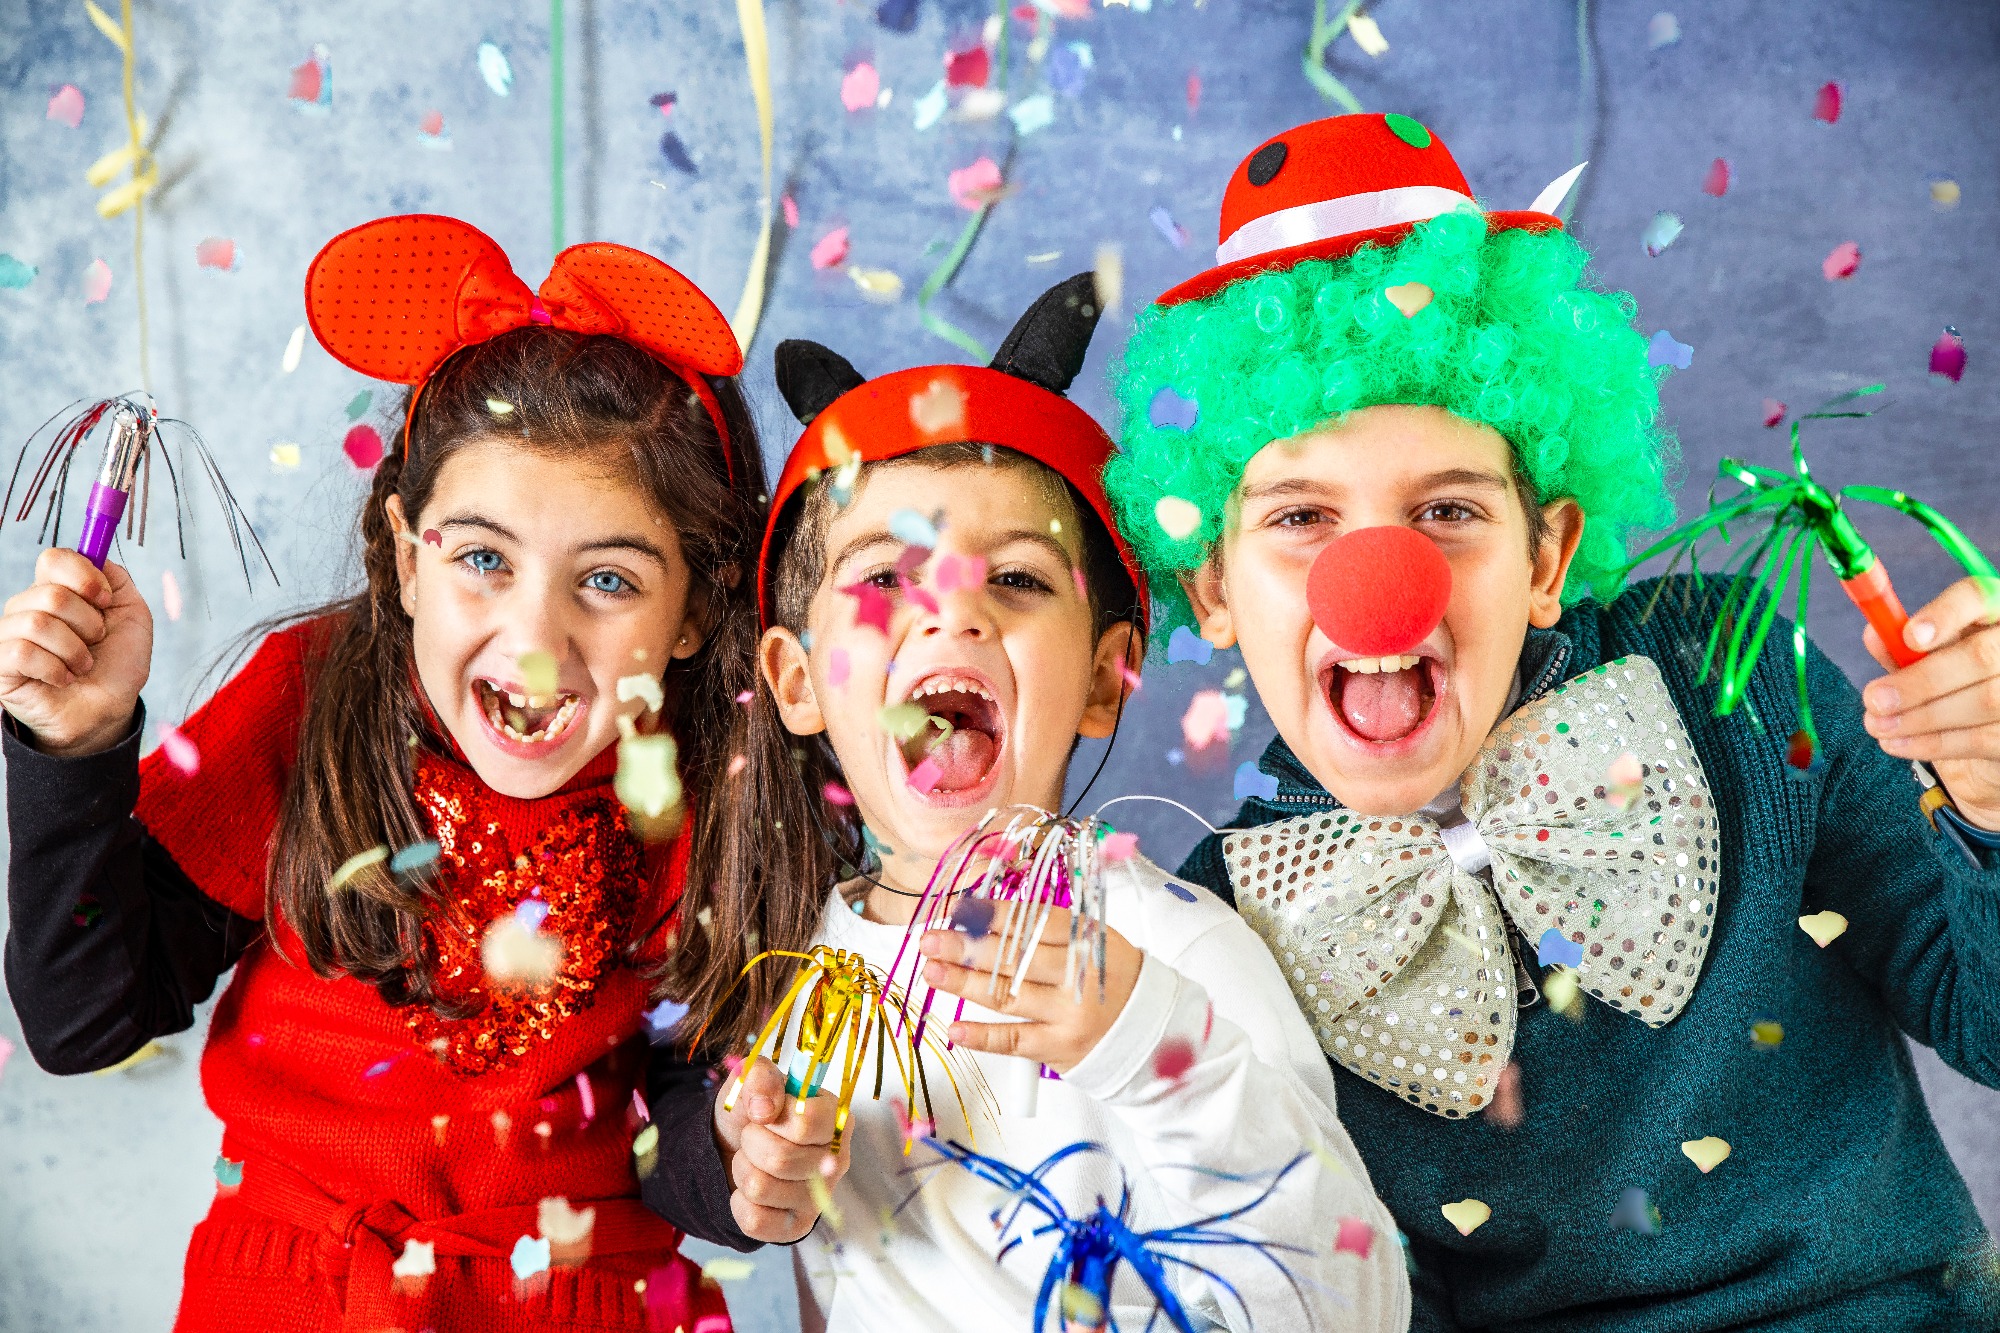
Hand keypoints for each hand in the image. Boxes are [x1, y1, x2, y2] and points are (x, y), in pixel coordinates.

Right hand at [0, 550, 150, 756]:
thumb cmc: (118, 665)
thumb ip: (115, 579)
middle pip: (51, 594)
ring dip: (74, 650)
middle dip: (88, 623)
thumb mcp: (132, 615)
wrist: (110, 711)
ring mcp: (9, 636)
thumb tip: (95, 553)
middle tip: (95, 643)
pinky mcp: (1, 665)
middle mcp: (27, 609)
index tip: (105, 600)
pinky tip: (63, 679)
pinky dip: (55, 669)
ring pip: (37, 623)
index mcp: (57, 591)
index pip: (53, 558)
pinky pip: (23, 652)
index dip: (84, 575)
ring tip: (82, 665)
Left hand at [712, 1057, 850, 1243]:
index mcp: (836, 1118)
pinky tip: (750, 1191)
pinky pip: (754, 1220)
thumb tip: (764, 1108)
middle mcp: (837, 1160)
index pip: (805, 1123)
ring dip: (742, 1169)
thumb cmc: (753, 1110)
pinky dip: (738, 1202)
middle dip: (750, 1143)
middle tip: (752, 1137)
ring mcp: (819, 1198)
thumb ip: (760, 1076)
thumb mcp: (753, 1080)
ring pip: (761, 1188)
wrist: (732, 1146)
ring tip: (751, 1160)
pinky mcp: (797, 1228)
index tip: (765, 1113)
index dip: (772, 1117)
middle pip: (780, 1158)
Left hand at [917, 908, 1143, 1074]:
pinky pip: (1014, 1042)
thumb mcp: (1093, 941)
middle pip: (1015, 959)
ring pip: (1008, 996)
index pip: (1034, 922)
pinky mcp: (1059, 1048)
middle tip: (931, 939)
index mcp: (1088, 940)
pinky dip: (982, 1036)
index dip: (994, 915)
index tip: (960, 909)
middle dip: (967, 947)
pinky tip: (954, 1027)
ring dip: (964, 983)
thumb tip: (981, 916)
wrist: (1149, 1030)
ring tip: (932, 971)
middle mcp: (1078, 976)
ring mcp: (1069, 1015)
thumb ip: (1047, 929)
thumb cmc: (1109, 978)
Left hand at [1860, 575, 1999, 829]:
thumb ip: (1901, 645)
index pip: (1976, 596)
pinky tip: (1896, 743)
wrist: (1983, 721)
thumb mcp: (1927, 653)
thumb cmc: (1950, 674)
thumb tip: (1874, 634)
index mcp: (1992, 610)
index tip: (1909, 637)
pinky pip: (1983, 738)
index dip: (1945, 615)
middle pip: (1982, 656)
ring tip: (1876, 724)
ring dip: (1921, 717)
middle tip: (1873, 699)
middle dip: (1921, 681)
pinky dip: (1933, 743)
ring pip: (1985, 700)